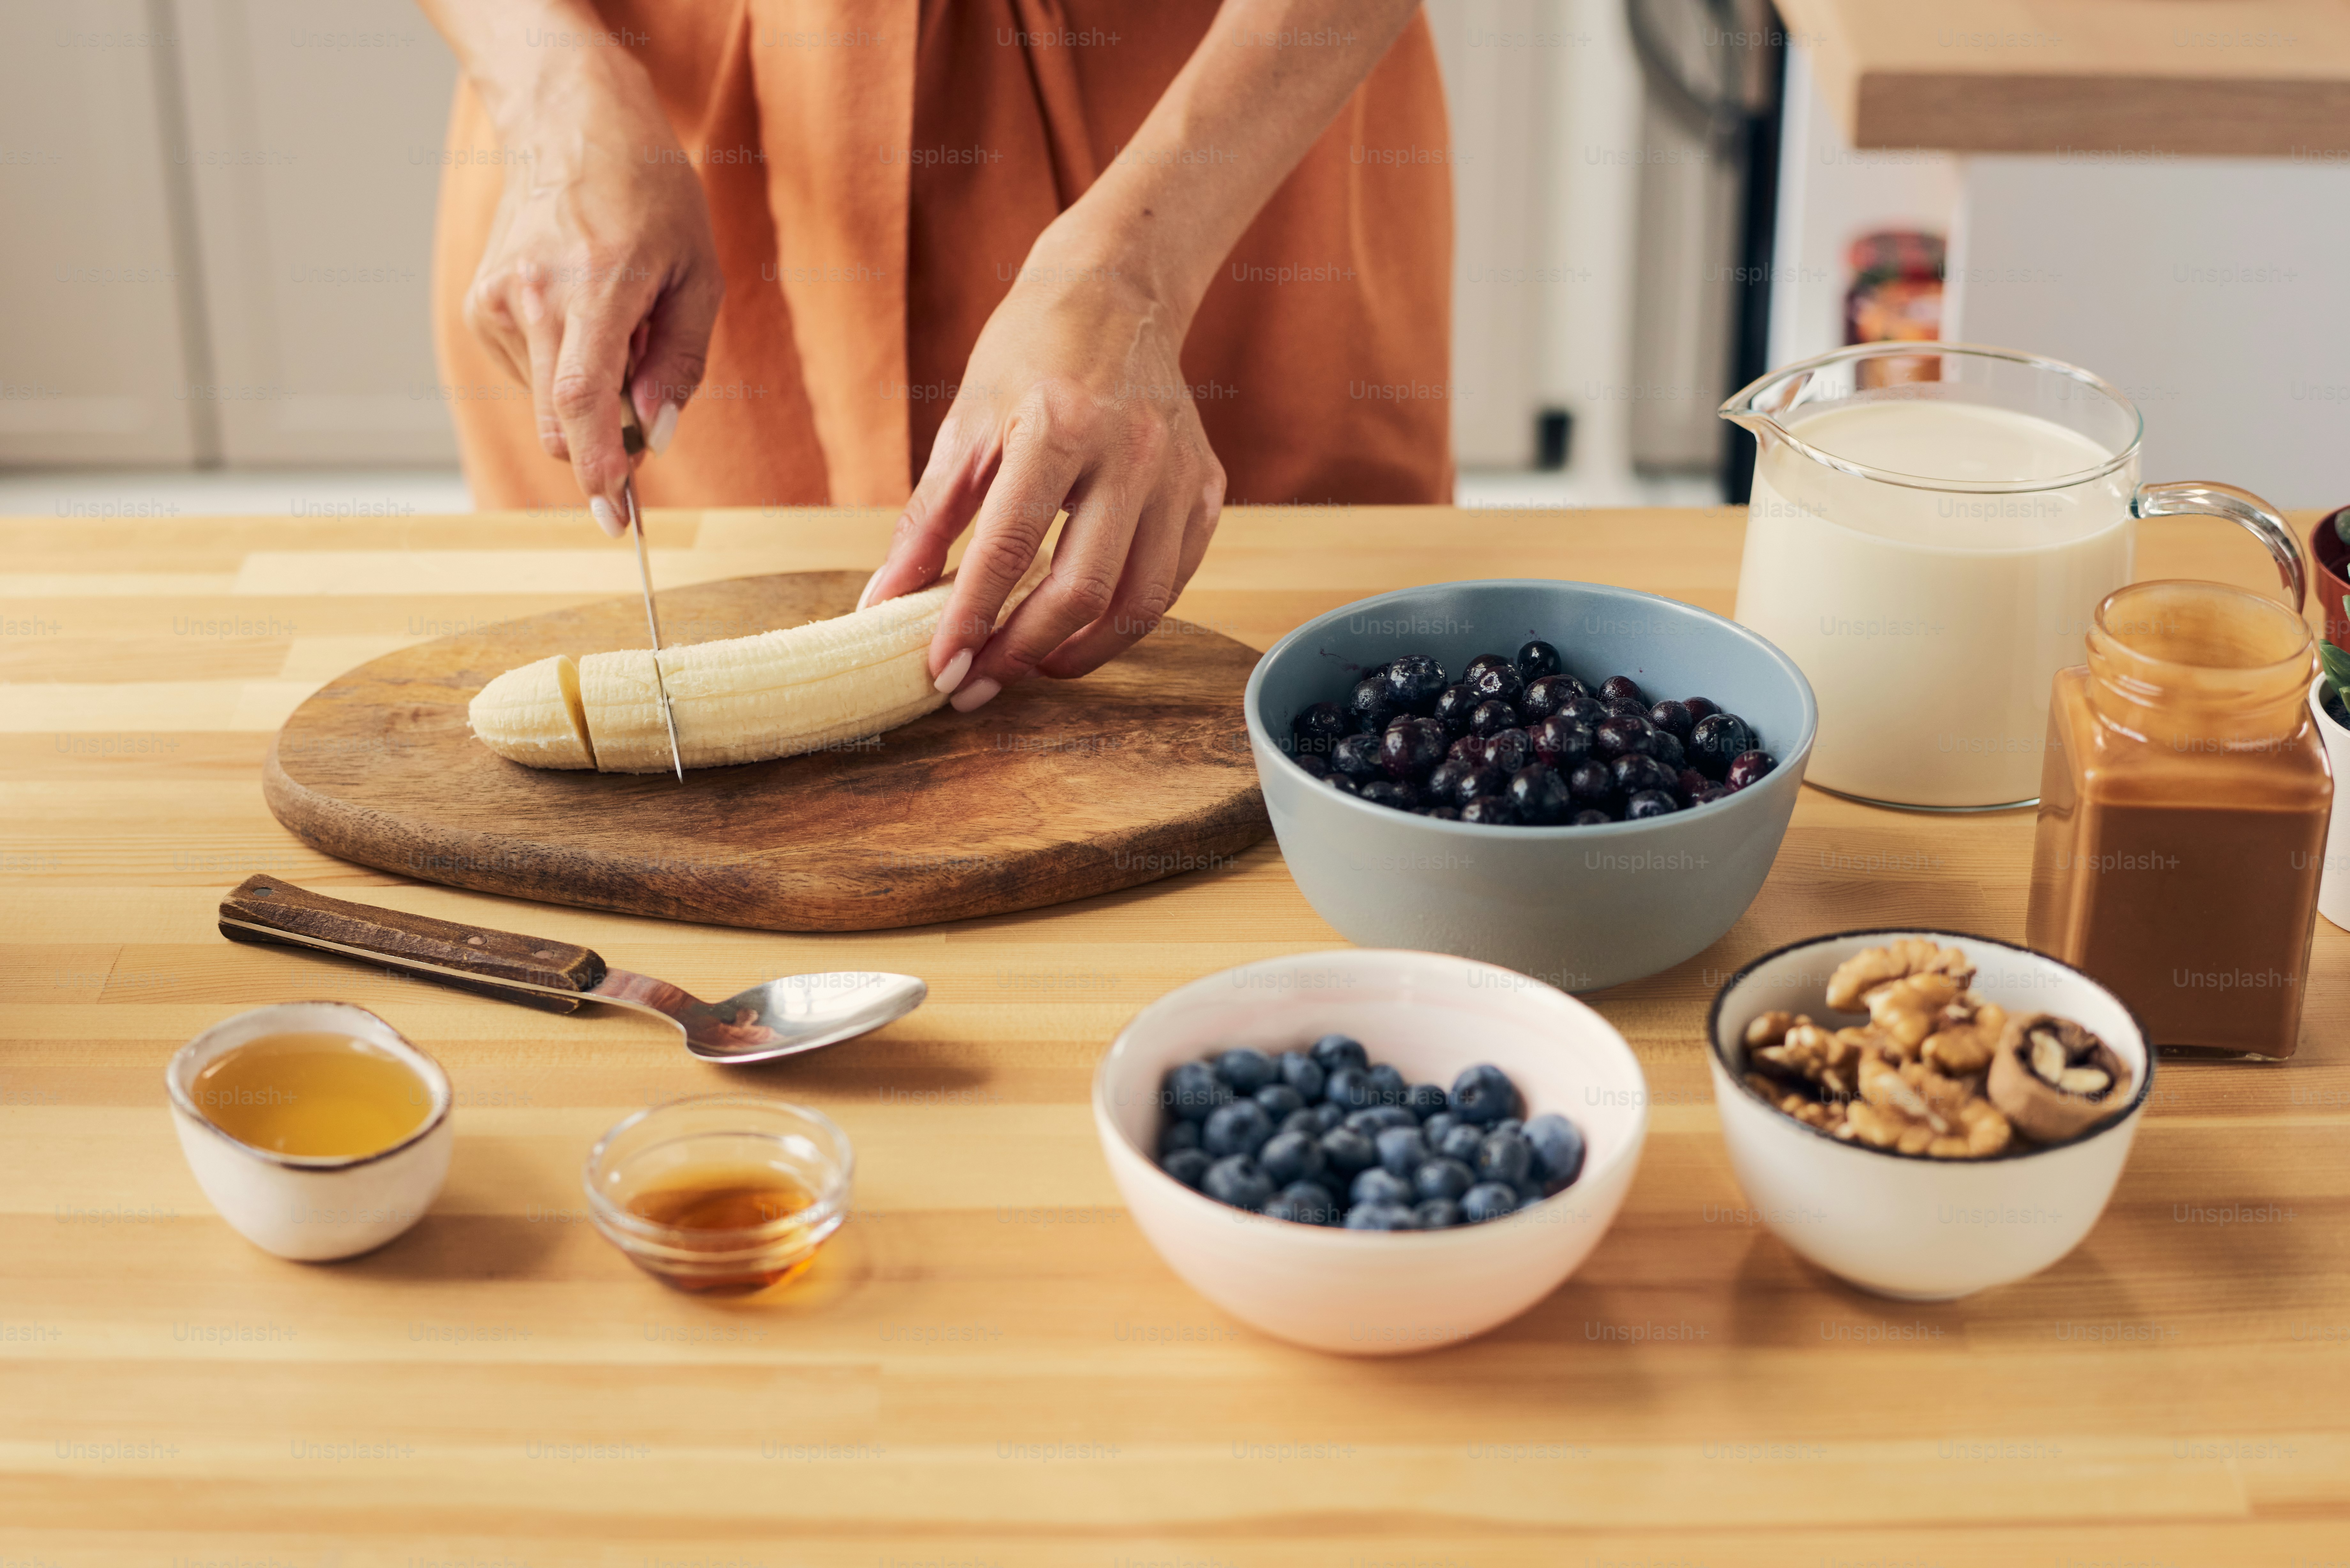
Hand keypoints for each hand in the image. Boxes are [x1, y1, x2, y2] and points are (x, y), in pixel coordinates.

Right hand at [460, 47, 721, 534]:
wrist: (571, 127)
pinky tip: (581, 316)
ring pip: (545, 403)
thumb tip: (657, 433)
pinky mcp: (478, 306)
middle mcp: (532, 295)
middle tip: (645, 411)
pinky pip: (529, 374)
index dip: (599, 467)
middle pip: (558, 421)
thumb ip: (680, 361)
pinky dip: (562, 367)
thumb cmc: (650, 197)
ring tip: (616, 327)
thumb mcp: (699, 275)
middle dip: (604, 443)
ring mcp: (496, 301)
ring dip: (587, 394)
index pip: (581, 400)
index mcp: (595, 285)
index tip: (615, 514)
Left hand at [857, 248, 1226, 710]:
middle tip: (979, 683)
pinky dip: (1126, 618)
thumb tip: (882, 605)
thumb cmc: (1028, 355)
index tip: (942, 670)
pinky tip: (1083, 626)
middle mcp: (1130, 451)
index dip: (971, 620)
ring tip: (1031, 663)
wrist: (1115, 293)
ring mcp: (1178, 473)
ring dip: (1080, 651)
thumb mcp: (963, 426)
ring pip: (1140, 601)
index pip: (1008, 548)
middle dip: (1022, 651)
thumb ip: (926, 522)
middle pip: (1082, 589)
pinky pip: (1172, 579)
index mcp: (1059, 424)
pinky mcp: (1206, 489)